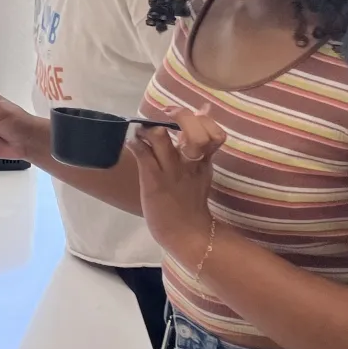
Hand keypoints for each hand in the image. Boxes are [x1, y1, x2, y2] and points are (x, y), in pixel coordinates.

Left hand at [130, 103, 224, 258]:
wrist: (187, 234)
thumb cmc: (191, 202)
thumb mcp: (203, 173)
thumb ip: (203, 149)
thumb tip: (202, 117)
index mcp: (204, 161)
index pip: (214, 132)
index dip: (201, 119)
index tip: (187, 114)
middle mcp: (190, 163)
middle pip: (192, 130)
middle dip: (179, 115)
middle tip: (165, 114)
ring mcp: (171, 172)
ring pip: (162, 139)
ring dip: (148, 129)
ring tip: (142, 131)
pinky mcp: (154, 181)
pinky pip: (143, 155)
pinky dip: (136, 144)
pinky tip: (133, 144)